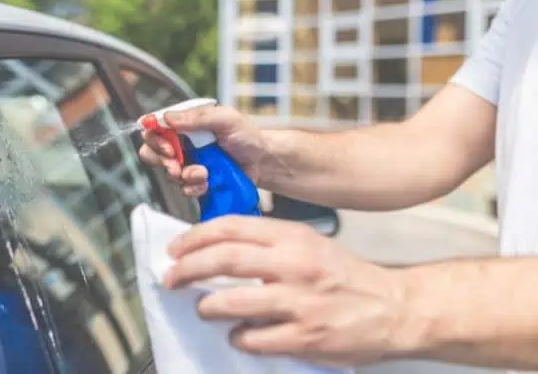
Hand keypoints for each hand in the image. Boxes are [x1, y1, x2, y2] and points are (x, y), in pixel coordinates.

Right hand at [139, 105, 265, 196]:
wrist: (263, 162)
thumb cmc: (247, 136)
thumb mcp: (226, 119)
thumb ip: (197, 117)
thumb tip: (167, 117)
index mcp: (185, 124)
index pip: (154, 128)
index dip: (154, 139)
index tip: (168, 148)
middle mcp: (181, 143)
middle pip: (151, 153)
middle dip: (162, 161)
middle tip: (176, 165)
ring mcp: (187, 164)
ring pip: (168, 174)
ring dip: (184, 176)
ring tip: (204, 173)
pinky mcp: (195, 182)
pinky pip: (183, 189)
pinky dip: (194, 188)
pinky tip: (208, 183)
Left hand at [163, 216, 409, 366]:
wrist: (394, 308)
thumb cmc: (345, 275)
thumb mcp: (309, 244)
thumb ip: (268, 243)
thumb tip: (217, 249)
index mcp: (293, 237)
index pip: (231, 227)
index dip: (195, 236)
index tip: (176, 248)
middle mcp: (294, 264)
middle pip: (225, 260)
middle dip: (188, 269)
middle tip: (171, 278)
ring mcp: (299, 303)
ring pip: (232, 302)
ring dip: (207, 306)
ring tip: (202, 308)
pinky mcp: (305, 338)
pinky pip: (254, 339)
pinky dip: (238, 337)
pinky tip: (239, 335)